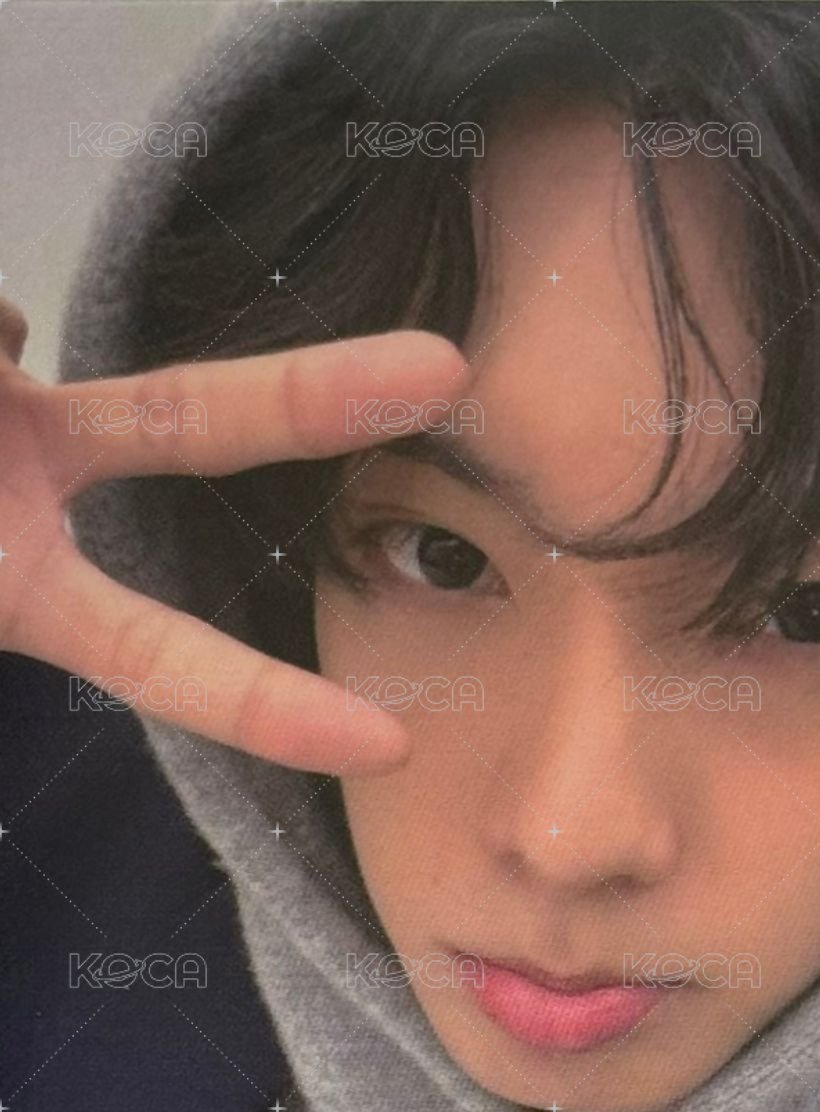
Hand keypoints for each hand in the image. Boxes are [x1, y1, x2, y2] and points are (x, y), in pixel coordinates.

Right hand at [0, 297, 467, 772]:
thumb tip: (13, 332)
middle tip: (450, 371)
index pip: (160, 658)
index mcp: (20, 597)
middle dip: (310, 395)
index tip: (390, 748)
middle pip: (191, 423)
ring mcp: (5, 399)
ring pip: (20, 331)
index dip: (268, 707)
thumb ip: (1, 493)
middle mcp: (24, 493)